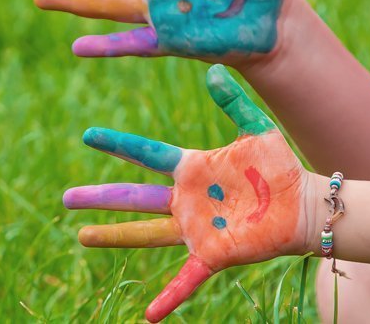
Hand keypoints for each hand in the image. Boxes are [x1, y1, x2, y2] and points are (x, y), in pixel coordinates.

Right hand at [63, 65, 309, 321]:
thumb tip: (212, 69)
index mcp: (193, 167)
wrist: (302, 204)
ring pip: (146, 233)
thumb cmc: (279, 166)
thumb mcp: (255, 127)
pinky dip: (168, 297)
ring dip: (114, 236)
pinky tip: (148, 315)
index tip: (89, 135)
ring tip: (81, 236)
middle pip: (135, 195)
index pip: (146, 153)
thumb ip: (233, 100)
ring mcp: (196, 228)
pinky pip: (186, 279)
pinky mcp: (213, 253)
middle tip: (67, 197)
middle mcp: (187, 198)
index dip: (117, 144)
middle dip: (101, 196)